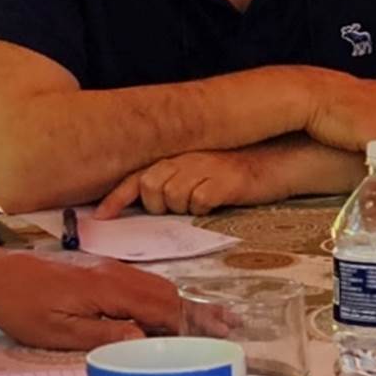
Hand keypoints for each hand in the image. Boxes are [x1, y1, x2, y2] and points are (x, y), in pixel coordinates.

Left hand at [0, 246, 216, 350]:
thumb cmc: (20, 307)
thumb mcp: (56, 332)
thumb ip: (102, 335)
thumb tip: (145, 341)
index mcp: (108, 289)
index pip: (160, 307)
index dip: (188, 326)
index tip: (213, 342)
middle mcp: (115, 273)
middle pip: (167, 293)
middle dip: (199, 313)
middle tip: (230, 330)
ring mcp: (108, 268)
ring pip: (157, 285)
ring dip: (186, 303)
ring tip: (215, 319)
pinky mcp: (99, 270)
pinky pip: (142, 283)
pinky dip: (165, 296)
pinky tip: (172, 308)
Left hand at [95, 149, 278, 218]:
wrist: (275, 162)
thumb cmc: (234, 172)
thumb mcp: (198, 171)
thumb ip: (172, 181)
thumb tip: (148, 203)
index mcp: (175, 158)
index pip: (136, 177)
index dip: (116, 198)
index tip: (101, 217)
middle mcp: (185, 159)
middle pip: (150, 189)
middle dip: (157, 205)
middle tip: (179, 207)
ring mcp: (203, 168)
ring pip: (173, 197)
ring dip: (184, 207)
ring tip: (203, 201)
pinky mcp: (222, 181)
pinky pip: (200, 202)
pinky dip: (205, 208)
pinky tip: (217, 202)